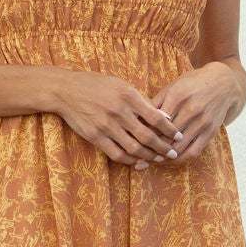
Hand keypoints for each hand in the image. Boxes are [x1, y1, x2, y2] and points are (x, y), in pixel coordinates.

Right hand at [53, 69, 185, 166]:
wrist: (66, 90)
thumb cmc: (97, 85)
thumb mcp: (121, 85)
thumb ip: (141, 100)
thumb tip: (163, 116)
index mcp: (128, 96)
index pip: (156, 117)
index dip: (170, 129)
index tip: (179, 136)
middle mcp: (119, 112)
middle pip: (147, 136)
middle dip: (163, 147)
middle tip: (172, 153)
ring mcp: (106, 126)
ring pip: (134, 148)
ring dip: (149, 156)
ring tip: (158, 159)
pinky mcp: (95, 137)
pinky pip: (117, 154)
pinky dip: (130, 160)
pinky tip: (138, 161)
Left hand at [147, 63, 238, 159]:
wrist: (223, 83)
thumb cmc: (192, 85)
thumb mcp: (173, 86)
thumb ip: (156, 102)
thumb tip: (138, 120)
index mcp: (177, 96)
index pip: (155, 121)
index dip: (144, 133)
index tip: (135, 140)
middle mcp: (191, 109)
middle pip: (166, 136)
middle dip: (152, 148)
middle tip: (140, 155)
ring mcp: (202, 122)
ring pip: (178, 147)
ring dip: (164, 157)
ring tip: (153, 160)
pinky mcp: (211, 131)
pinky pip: (194, 152)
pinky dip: (181, 159)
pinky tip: (171, 160)